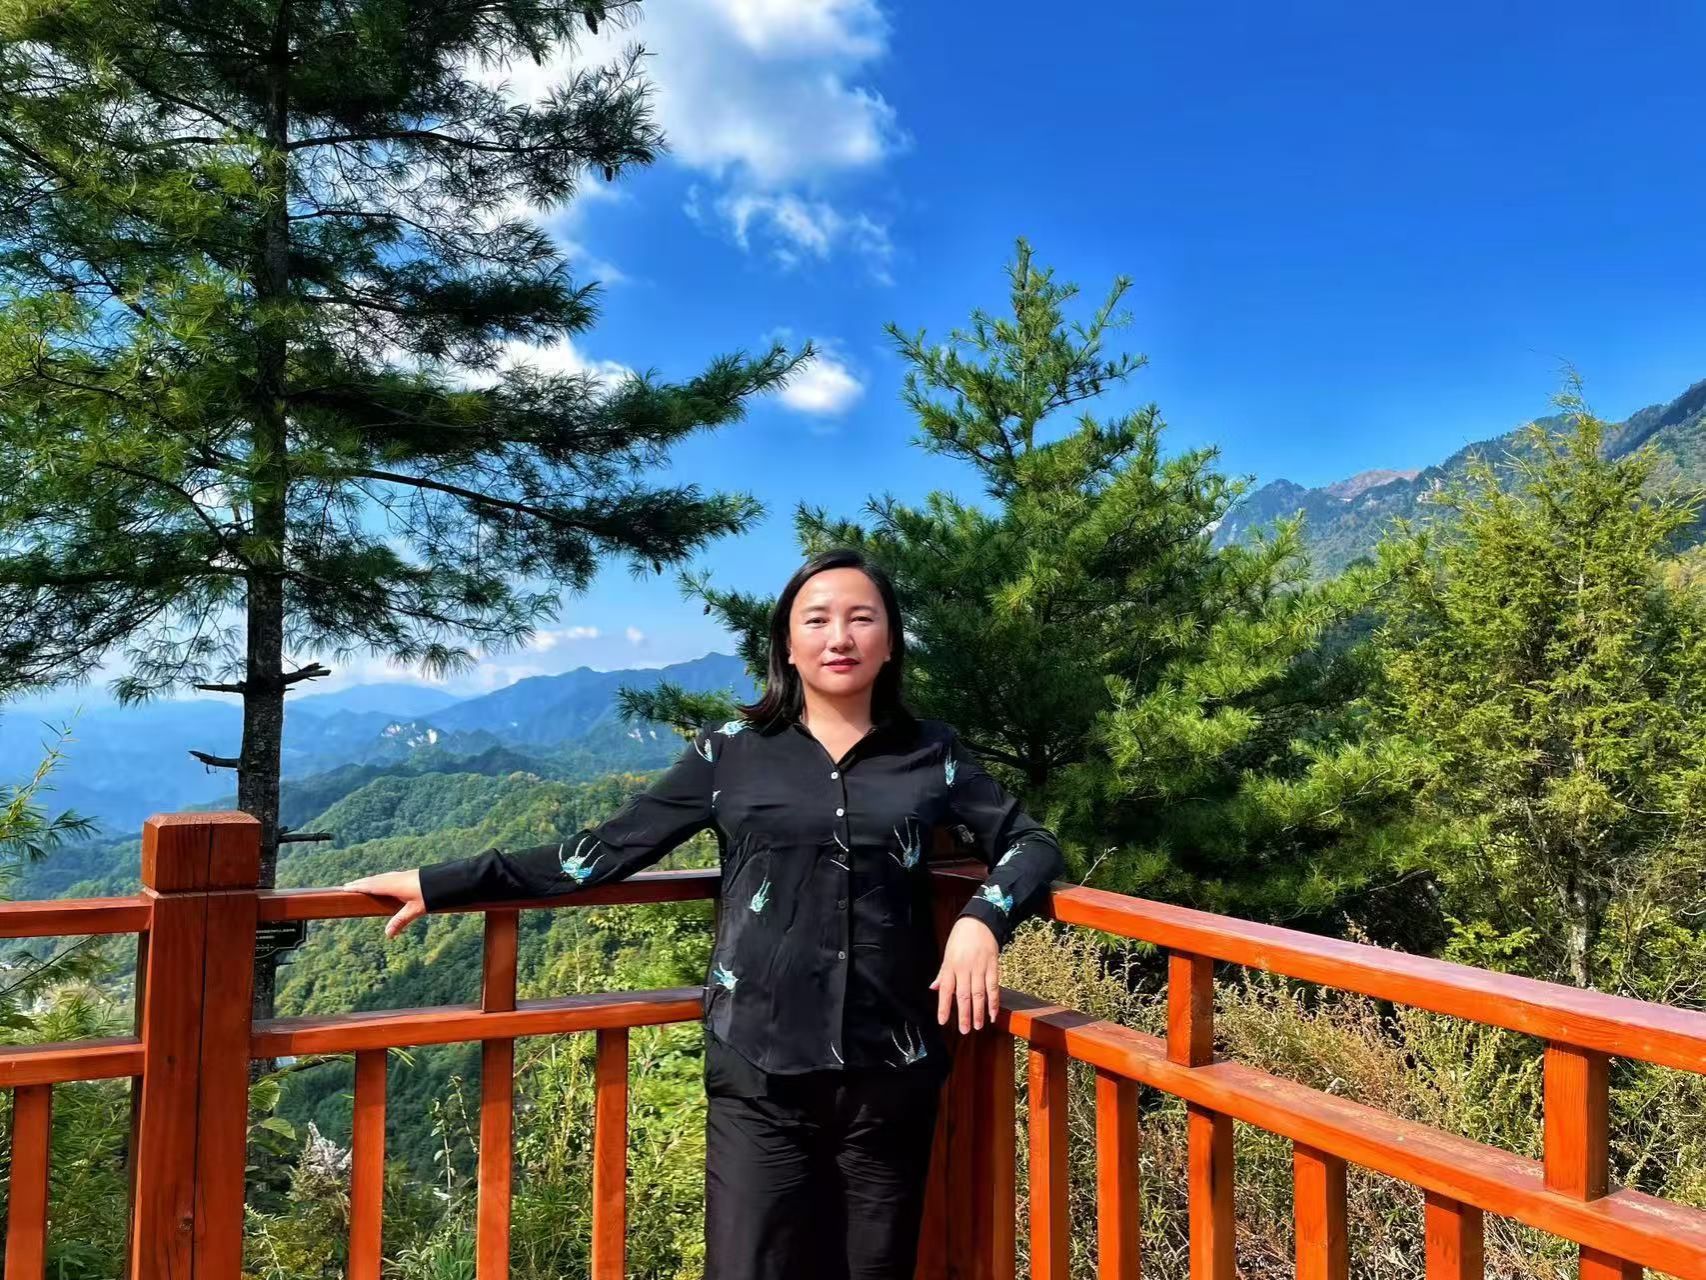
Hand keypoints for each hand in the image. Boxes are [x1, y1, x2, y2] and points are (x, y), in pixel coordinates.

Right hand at [341, 870, 425, 938]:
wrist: (446, 880)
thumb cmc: (430, 894)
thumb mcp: (415, 910)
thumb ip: (400, 921)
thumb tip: (387, 935)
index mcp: (393, 885)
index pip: (371, 886)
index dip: (358, 887)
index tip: (345, 888)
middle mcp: (395, 878)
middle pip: (373, 880)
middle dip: (360, 883)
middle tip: (347, 886)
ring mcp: (401, 875)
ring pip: (381, 877)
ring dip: (370, 880)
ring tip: (361, 883)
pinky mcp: (408, 875)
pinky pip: (388, 876)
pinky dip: (380, 879)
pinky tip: (383, 881)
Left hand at [929, 916, 1000, 1032]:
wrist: (979, 921)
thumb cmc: (960, 938)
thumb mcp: (947, 954)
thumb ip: (943, 973)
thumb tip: (934, 988)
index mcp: (950, 966)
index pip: (946, 990)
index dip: (944, 1007)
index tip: (943, 1021)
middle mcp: (964, 968)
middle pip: (963, 995)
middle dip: (964, 1015)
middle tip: (965, 1030)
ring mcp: (979, 968)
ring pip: (979, 994)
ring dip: (979, 1012)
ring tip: (978, 1026)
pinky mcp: (993, 966)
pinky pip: (993, 987)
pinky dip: (994, 1001)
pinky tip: (992, 1013)